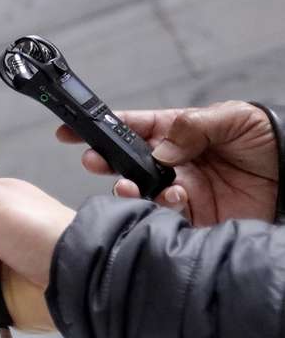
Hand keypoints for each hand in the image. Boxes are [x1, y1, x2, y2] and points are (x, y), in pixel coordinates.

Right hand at [56, 100, 278, 224]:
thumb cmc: (270, 139)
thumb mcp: (232, 118)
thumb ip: (192, 127)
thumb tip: (160, 147)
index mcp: (178, 133)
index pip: (132, 127)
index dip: (101, 127)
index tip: (74, 130)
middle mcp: (176, 163)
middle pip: (128, 162)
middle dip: (105, 161)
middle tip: (94, 161)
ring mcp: (186, 191)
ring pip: (143, 193)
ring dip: (131, 190)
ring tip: (133, 188)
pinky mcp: (200, 219)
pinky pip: (169, 218)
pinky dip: (162, 210)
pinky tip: (172, 199)